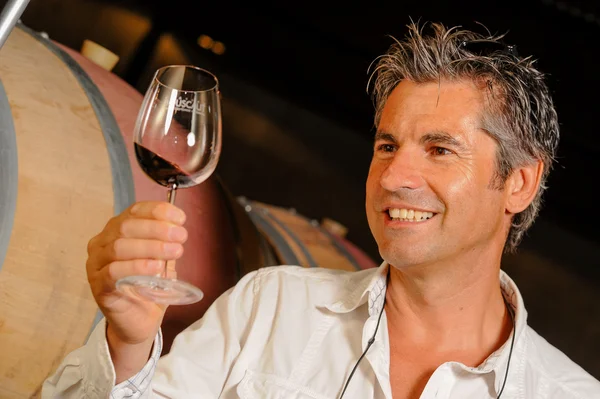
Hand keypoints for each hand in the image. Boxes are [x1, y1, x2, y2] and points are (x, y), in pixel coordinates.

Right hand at [86, 201, 187, 345]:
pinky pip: (113, 272)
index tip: (181, 218)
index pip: (134, 211)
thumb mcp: (162, 258)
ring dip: (151, 247)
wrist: (140, 321)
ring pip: (119, 247)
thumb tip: (177, 228)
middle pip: (126, 227)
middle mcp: (102, 243)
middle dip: (158, 229)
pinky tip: (155, 267)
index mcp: (117, 230)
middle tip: (181, 236)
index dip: (158, 211)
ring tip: (174, 251)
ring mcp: (96, 264)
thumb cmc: (149, 285)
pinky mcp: (97, 286)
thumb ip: (166, 242)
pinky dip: (137, 266)